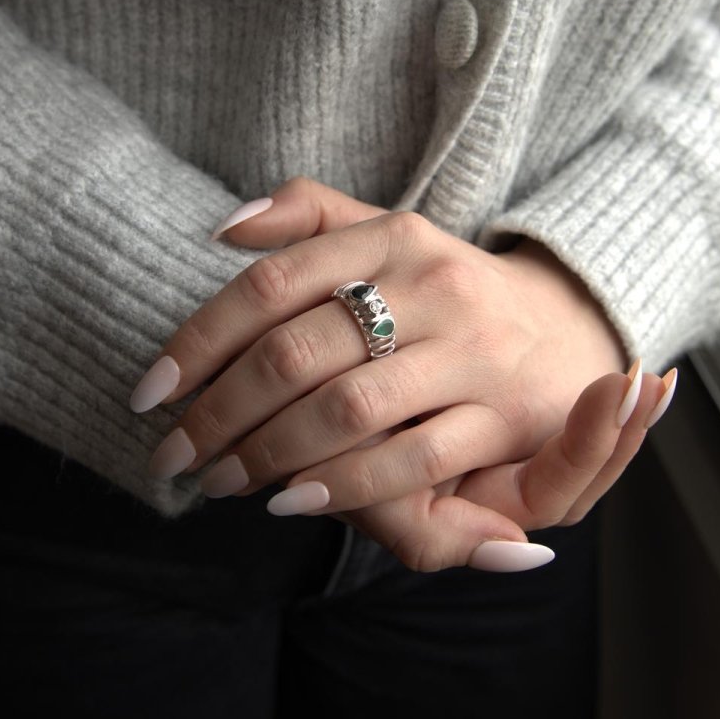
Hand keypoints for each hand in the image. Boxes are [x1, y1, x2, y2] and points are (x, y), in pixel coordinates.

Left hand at [130, 177, 675, 568]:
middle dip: (220, 412)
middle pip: (296, 352)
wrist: (569, 326)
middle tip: (174, 453)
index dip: (198, 341)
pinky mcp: (507, 413)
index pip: (271, 285)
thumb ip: (310, 217)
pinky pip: (412, 457)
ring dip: (269, 454)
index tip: (151, 392)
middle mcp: (433, 285)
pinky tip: (295, 500)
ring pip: (347, 407)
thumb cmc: (447, 290)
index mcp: (393, 236)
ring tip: (223, 481)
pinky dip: (344, 484)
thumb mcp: (388, 235)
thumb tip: (224, 229)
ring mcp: (473, 350)